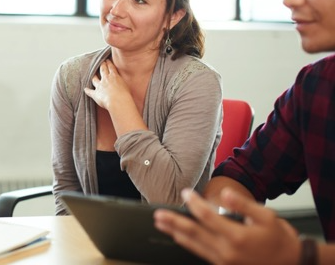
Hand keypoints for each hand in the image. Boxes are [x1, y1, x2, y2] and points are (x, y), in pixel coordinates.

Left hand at [84, 60, 133, 111]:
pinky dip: (87, 90)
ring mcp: (99, 86)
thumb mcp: (126, 85)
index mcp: (114, 76)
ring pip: (95, 79)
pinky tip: (85, 89)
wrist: (118, 101)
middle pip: (102, 70)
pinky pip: (90, 91)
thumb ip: (122, 82)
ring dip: (93, 76)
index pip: (111, 67)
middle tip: (101, 63)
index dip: (108, 63)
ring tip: (93, 74)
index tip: (107, 60)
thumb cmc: (125, 95)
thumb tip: (122, 83)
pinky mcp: (95, 93)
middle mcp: (106, 79)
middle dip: (102, 65)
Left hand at [154, 188, 300, 264]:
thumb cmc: (279, 239)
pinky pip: (200, 254)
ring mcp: (223, 261)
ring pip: (193, 246)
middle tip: (158, 214)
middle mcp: (227, 251)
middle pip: (193, 234)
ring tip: (162, 224)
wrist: (291, 264)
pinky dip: (187, 244)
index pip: (207, 217)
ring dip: (175, 233)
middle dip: (174, 222)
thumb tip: (224, 194)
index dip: (194, 203)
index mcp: (236, 236)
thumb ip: (242, 204)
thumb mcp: (266, 217)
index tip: (186, 193)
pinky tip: (178, 237)